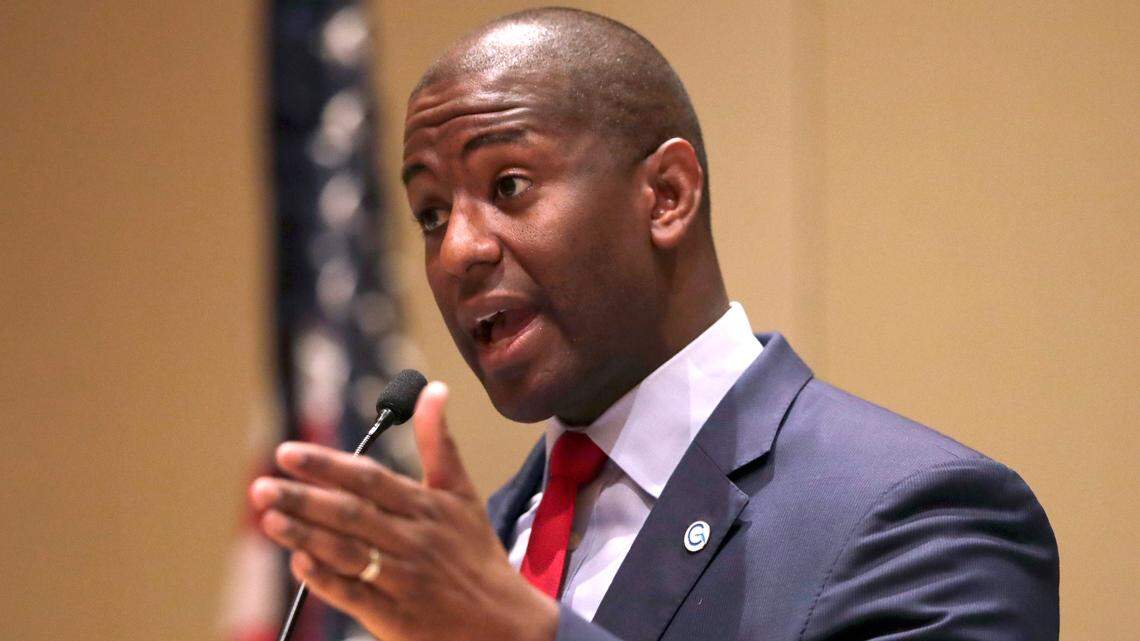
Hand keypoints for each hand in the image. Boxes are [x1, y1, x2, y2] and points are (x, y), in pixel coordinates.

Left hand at [249, 381, 558, 640]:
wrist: (503, 623)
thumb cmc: (475, 553)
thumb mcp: (462, 494)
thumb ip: (439, 443)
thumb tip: (434, 389)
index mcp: (426, 507)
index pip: (370, 479)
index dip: (328, 466)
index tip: (288, 453)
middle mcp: (413, 540)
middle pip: (352, 513)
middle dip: (304, 498)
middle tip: (262, 485)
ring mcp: (403, 579)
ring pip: (347, 552)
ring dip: (305, 535)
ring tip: (269, 517)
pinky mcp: (395, 616)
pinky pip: (354, 594)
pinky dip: (324, 579)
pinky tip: (298, 562)